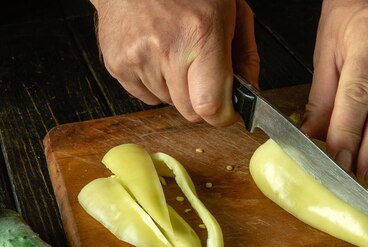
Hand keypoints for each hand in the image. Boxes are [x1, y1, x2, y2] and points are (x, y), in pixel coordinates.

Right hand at [91, 0, 258, 126]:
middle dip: (201, 100)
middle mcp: (167, 50)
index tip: (228, 109)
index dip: (223, 115)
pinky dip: (155, 83)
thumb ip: (245, 55)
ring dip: (177, 88)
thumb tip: (249, 92)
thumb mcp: (231, 9)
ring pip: (168, 103)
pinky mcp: (117, 65)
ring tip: (174, 52)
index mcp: (201, 35)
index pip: (211, 107)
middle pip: (190, 112)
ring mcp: (138, 59)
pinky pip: (146, 96)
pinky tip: (156, 54)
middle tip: (201, 72)